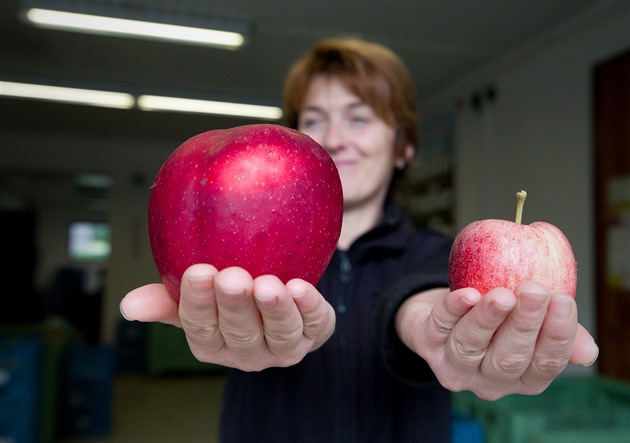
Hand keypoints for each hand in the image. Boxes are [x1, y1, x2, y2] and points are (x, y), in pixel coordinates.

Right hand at [120, 264, 335, 370]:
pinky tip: (302, 288)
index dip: (198, 303)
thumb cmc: (232, 299)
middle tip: (232, 277)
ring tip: (268, 284)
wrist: (283, 302)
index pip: (201, 327)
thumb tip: (128, 305)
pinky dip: (310, 307)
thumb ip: (168, 300)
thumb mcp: (199, 296)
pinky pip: (316, 324)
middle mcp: (247, 351)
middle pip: (240, 332)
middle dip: (235, 306)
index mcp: (213, 343)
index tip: (198, 272)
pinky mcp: (316, 333)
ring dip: (274, 309)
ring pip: (278, 333)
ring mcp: (283, 347)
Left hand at [396, 281, 598, 399]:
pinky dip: (452, 310)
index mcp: (522, 377)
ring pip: (470, 347)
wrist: (441, 310)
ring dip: (487, 320)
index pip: (545, 364)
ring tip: (502, 295)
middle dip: (524, 324)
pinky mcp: (426, 345)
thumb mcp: (528, 321)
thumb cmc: (496, 317)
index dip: (557, 335)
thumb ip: (556, 330)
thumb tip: (588, 351)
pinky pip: (439, 327)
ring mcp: (454, 367)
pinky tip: (466, 294)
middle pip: (508, 359)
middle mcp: (489, 381)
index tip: (563, 300)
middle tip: (534, 291)